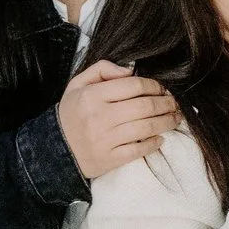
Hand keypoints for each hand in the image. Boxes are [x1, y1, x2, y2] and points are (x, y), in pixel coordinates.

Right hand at [58, 60, 179, 178]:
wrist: (54, 150)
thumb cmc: (72, 114)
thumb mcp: (78, 85)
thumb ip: (101, 69)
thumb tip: (129, 70)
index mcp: (92, 96)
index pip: (133, 85)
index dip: (154, 85)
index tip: (163, 88)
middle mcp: (99, 117)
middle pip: (145, 106)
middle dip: (166, 104)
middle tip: (175, 103)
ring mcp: (105, 139)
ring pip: (146, 127)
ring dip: (166, 122)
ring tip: (175, 118)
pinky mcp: (109, 158)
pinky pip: (138, 149)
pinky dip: (153, 143)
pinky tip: (160, 138)